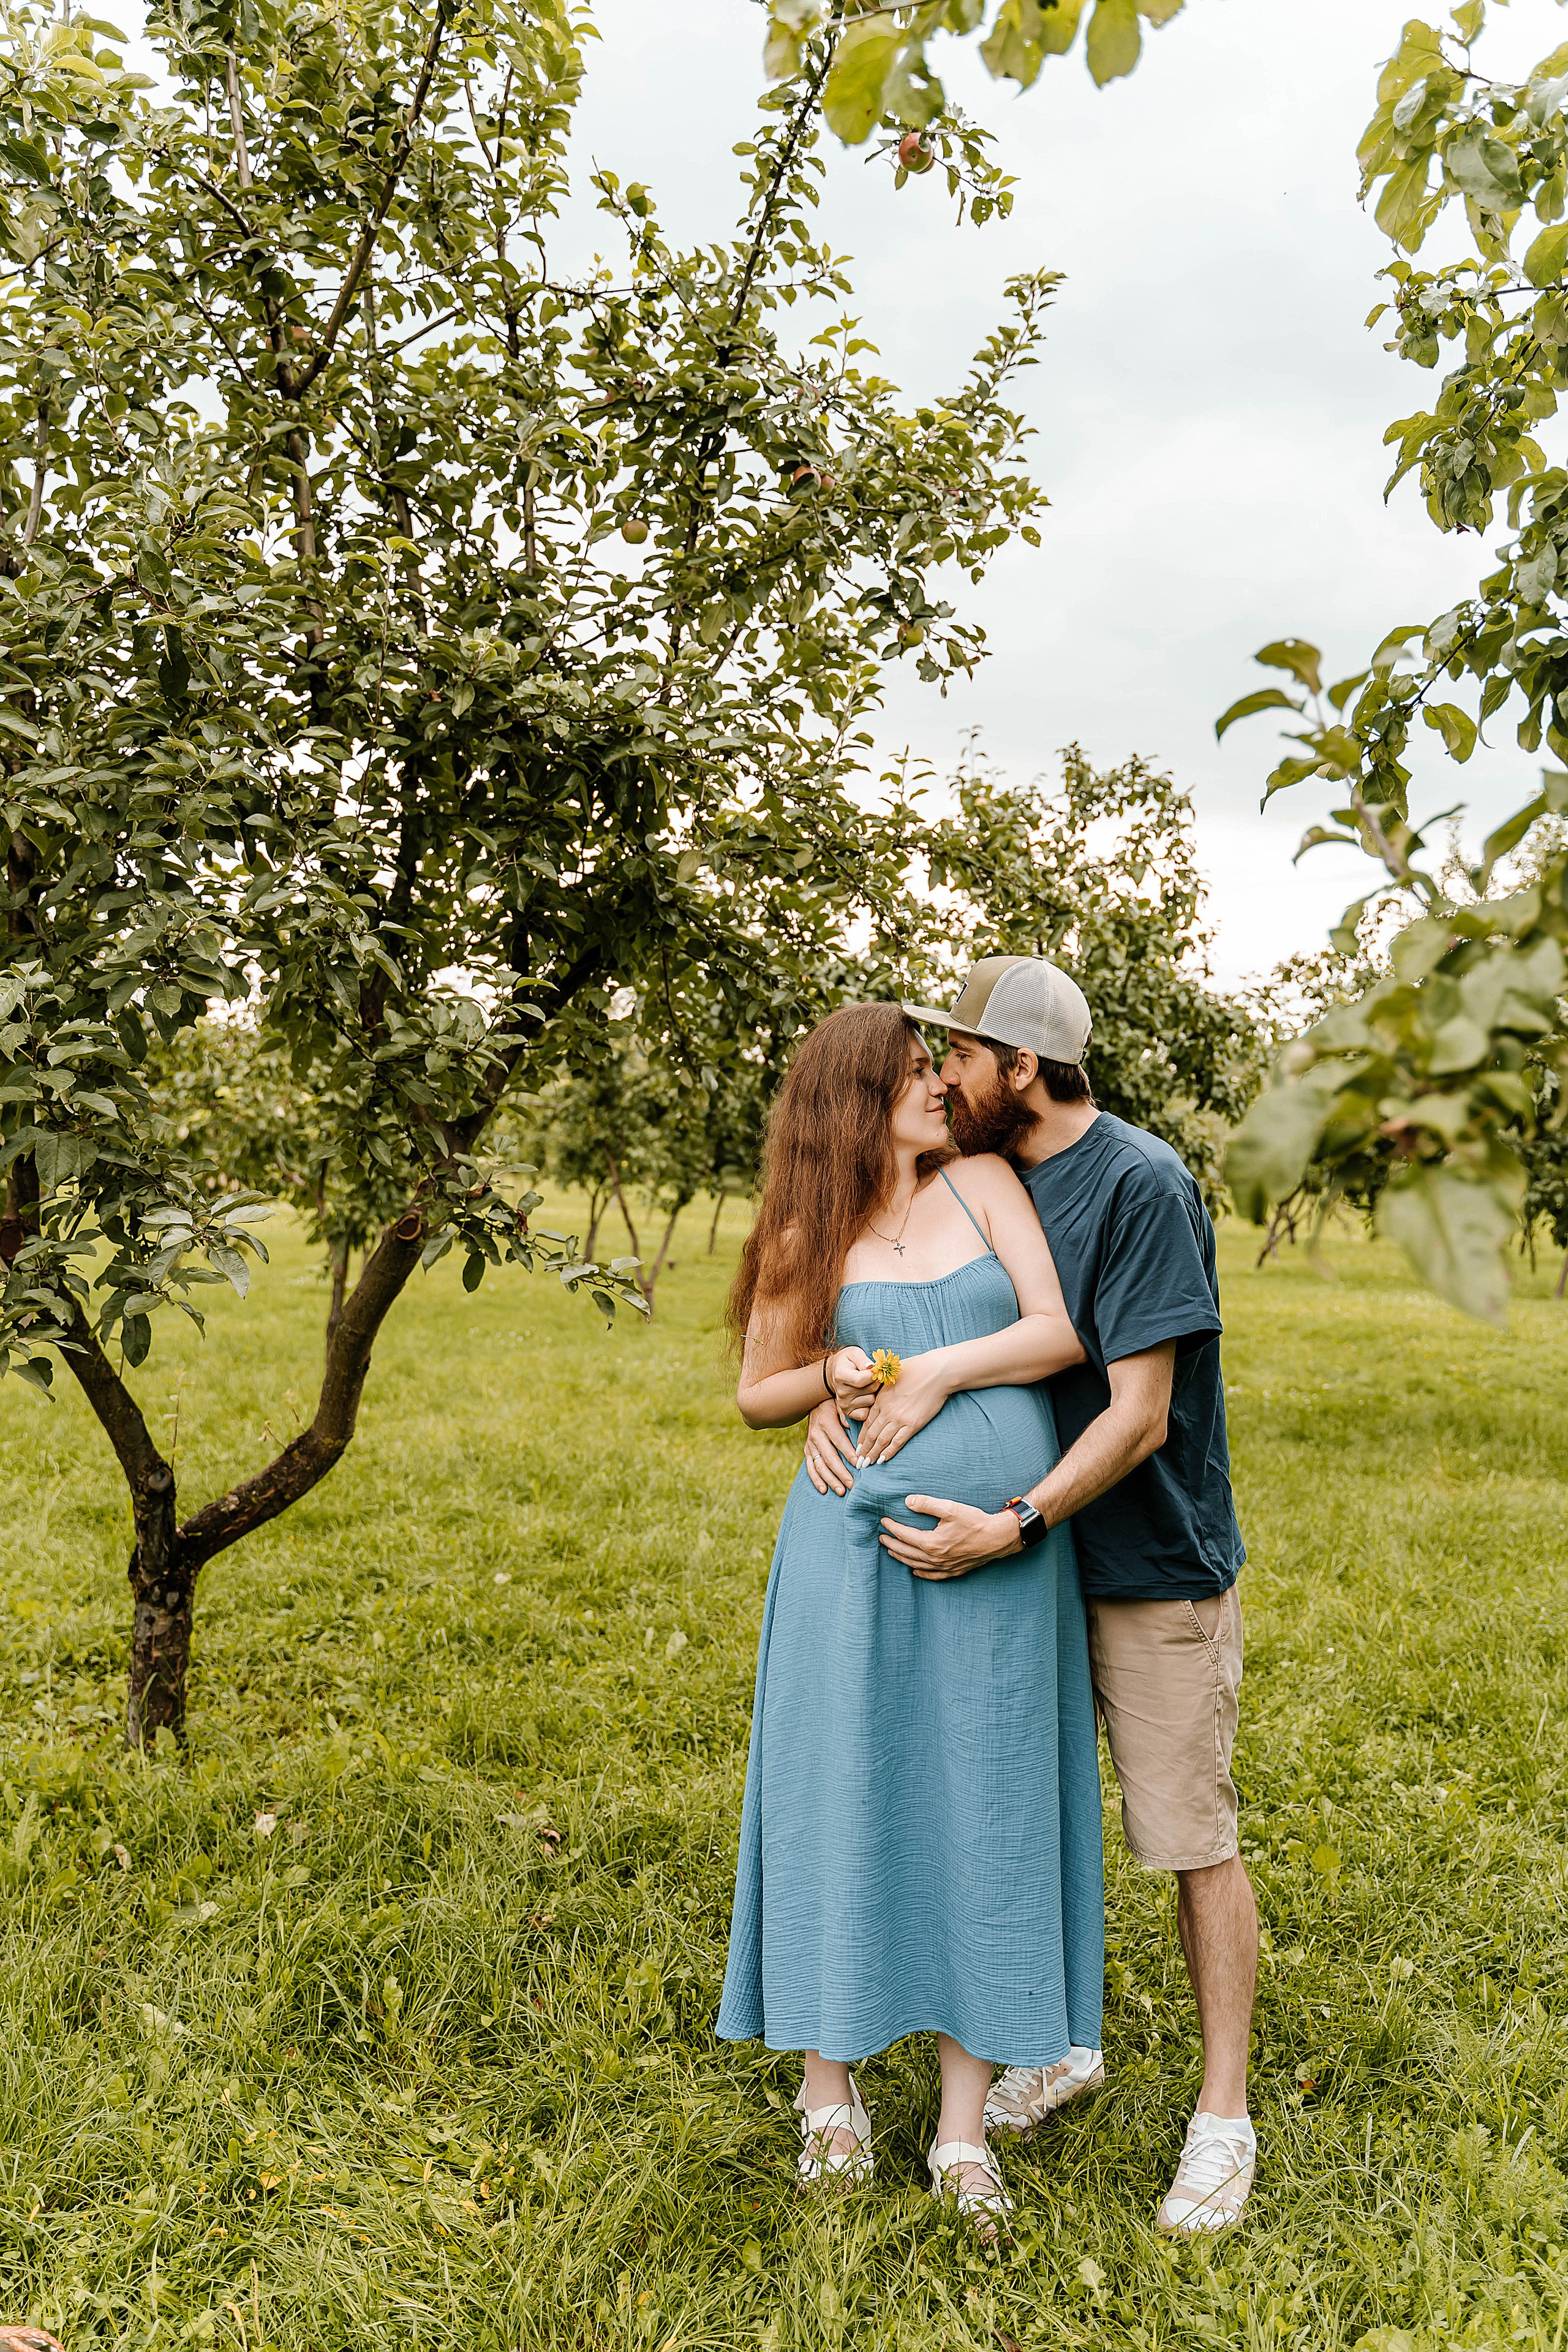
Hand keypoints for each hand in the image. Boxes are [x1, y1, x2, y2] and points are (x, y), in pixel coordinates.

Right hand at [803, 1395, 855, 1496]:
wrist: (814, 1401)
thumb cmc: (834, 1405)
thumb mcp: (841, 1405)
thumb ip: (848, 1414)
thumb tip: (855, 1425)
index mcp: (826, 1422)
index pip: (839, 1441)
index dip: (849, 1454)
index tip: (860, 1465)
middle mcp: (816, 1434)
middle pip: (829, 1457)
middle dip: (841, 1472)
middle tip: (852, 1485)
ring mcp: (810, 1444)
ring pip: (819, 1465)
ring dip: (830, 1480)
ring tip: (841, 1491)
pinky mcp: (807, 1450)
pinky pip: (810, 1467)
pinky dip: (816, 1479)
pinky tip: (824, 1490)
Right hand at [827, 1346, 878, 1418]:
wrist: (834, 1374)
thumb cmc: (847, 1362)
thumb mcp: (853, 1353)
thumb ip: (863, 1359)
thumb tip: (871, 1367)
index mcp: (841, 1376)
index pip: (862, 1379)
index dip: (874, 1374)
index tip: (878, 1369)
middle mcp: (841, 1392)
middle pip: (870, 1390)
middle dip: (876, 1382)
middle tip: (873, 1376)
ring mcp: (844, 1404)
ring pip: (871, 1400)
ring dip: (874, 1393)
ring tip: (868, 1385)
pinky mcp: (847, 1412)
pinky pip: (866, 1413)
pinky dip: (869, 1405)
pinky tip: (866, 1395)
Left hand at [852, 1350, 951, 1466]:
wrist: (936, 1373)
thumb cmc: (916, 1370)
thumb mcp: (892, 1378)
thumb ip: (882, 1391)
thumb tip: (877, 1397)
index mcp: (880, 1399)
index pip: (866, 1423)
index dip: (861, 1437)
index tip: (857, 1446)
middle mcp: (887, 1411)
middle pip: (871, 1434)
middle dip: (863, 1450)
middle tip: (858, 1461)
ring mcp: (900, 1419)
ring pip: (881, 1441)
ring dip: (873, 1454)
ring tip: (867, 1464)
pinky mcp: (913, 1424)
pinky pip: (898, 1442)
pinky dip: (889, 1452)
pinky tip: (883, 1460)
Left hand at [878, 1496, 1023, 1579]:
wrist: (998, 1538)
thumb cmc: (975, 1521)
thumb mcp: (950, 1508)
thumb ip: (927, 1504)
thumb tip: (908, 1502)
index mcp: (932, 1543)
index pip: (904, 1535)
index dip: (892, 1528)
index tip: (883, 1521)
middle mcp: (935, 1558)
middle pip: (906, 1552)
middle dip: (891, 1544)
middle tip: (880, 1537)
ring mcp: (945, 1567)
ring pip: (916, 1565)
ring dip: (901, 1557)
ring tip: (891, 1551)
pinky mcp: (954, 1571)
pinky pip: (933, 1576)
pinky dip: (921, 1573)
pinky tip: (914, 1571)